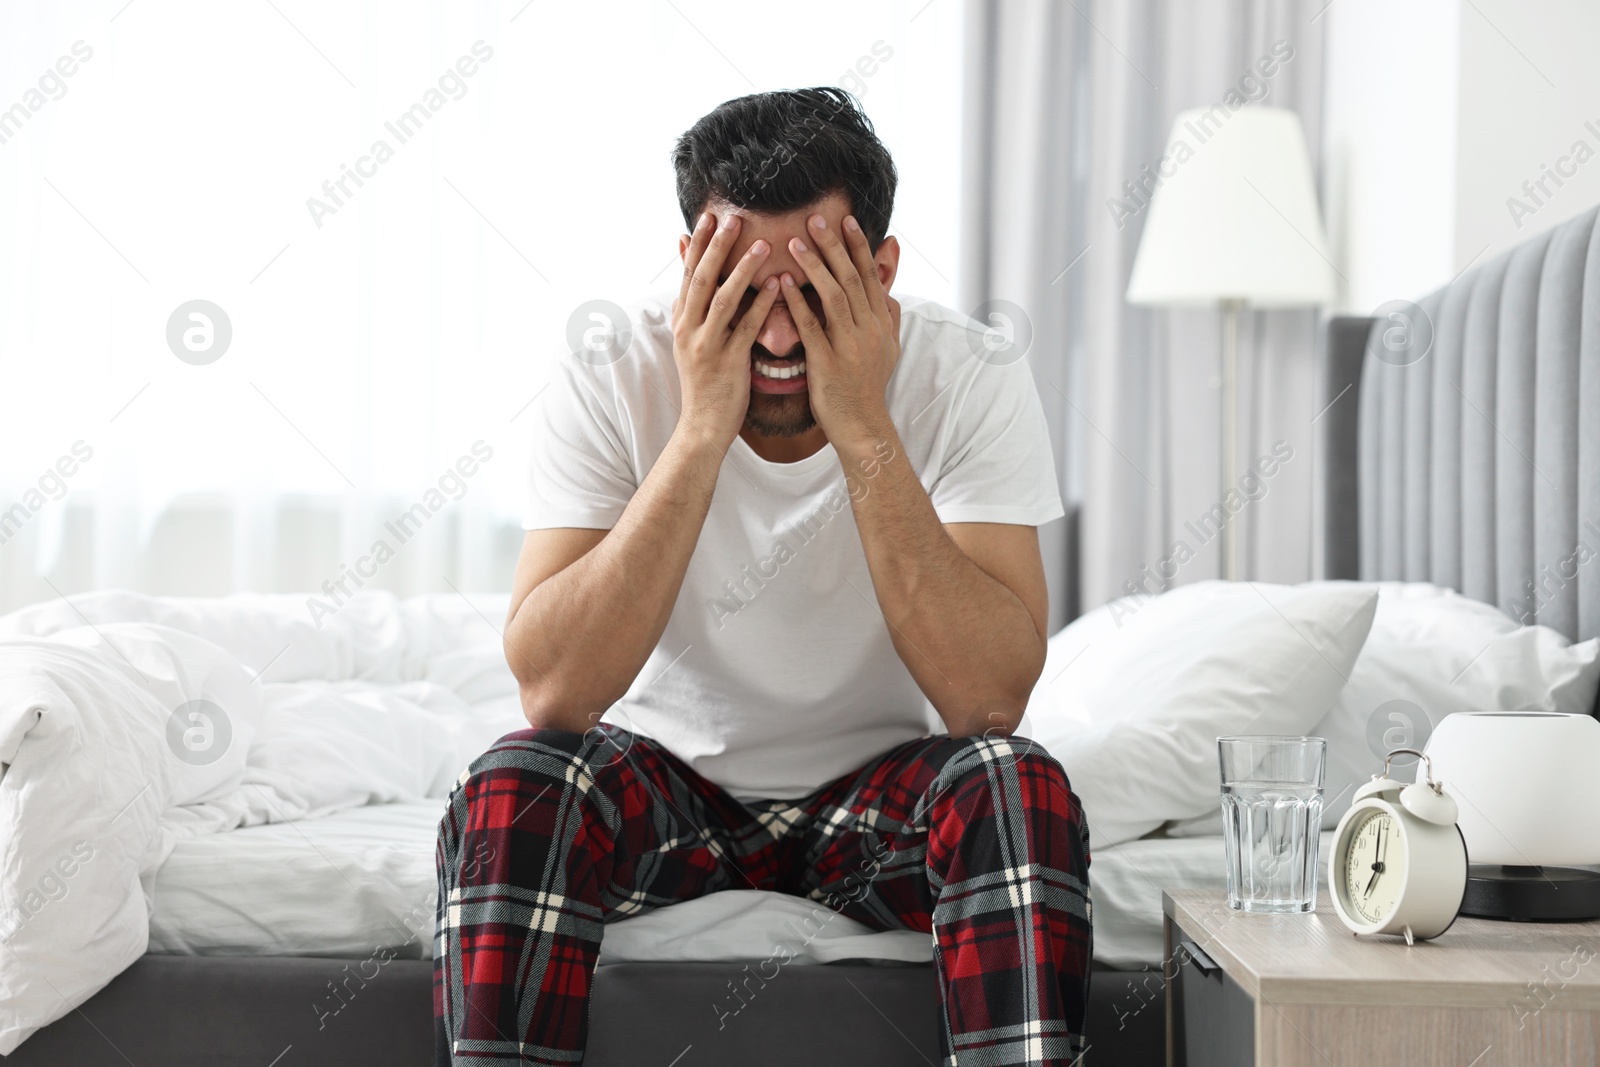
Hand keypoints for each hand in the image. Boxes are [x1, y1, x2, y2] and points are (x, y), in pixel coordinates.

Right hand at [672, 212, 781, 446]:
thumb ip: (692, 310)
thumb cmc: (704, 382)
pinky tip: (775, 285)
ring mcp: (707, 346)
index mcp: (682, 321)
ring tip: (761, 244)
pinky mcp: (728, 362)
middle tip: (733, 218)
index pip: (688, 274)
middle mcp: (689, 329)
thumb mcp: (690, 342)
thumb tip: (686, 285)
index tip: (709, 216)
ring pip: (722, 299)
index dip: (698, 244)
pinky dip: (761, 304)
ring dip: (741, 270)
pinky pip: (746, 327)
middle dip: (716, 247)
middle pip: (701, 279)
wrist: (702, 426)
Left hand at [779, 213, 900, 443]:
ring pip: (833, 297)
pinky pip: (811, 327)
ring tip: (793, 243)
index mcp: (880, 323)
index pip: (869, 276)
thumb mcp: (890, 351)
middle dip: (833, 246)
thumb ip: (890, 320)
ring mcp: (849, 345)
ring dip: (814, 267)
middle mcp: (868, 330)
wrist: (862, 425)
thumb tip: (891, 295)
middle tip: (814, 219)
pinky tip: (783, 283)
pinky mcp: (827, 362)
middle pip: (851, 278)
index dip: (858, 247)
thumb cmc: (869, 387)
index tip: (846, 221)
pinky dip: (797, 303)